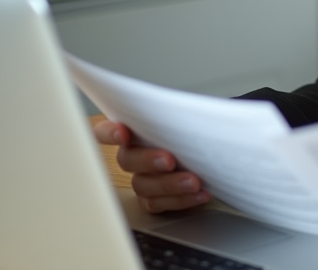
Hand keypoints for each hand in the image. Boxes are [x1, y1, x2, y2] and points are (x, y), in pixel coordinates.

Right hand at [93, 119, 210, 212]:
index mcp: (134, 131)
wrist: (212, 158)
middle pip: (126, 160)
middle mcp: (133, 156)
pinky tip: (199, 194)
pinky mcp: (153, 200)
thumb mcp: (186, 119)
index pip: (105, 131)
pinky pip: (158, 203)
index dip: (109, 132)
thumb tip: (184, 113)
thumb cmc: (196, 134)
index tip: (123, 133)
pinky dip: (180, 199)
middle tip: (169, 160)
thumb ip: (175, 116)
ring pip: (142, 185)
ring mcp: (142, 179)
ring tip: (193, 181)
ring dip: (169, 184)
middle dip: (148, 160)